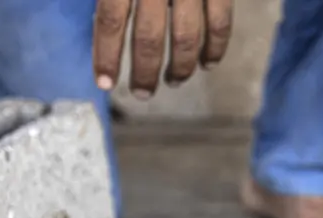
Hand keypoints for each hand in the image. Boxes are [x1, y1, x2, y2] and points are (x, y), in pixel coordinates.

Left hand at [93, 0, 233, 97]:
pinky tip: (208, 63)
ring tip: (173, 80)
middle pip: (148, 37)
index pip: (110, 19)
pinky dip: (215, 49)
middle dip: (144, 72)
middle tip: (142, 93)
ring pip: (186, 37)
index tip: (104, 83)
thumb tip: (102, 18)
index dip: (106, 54)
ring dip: (180, 66)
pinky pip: (220, 24)